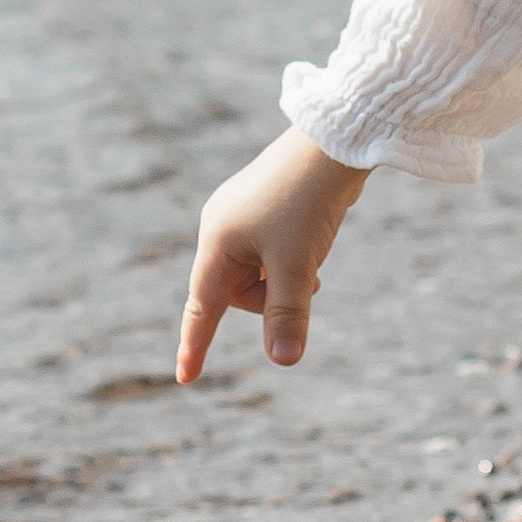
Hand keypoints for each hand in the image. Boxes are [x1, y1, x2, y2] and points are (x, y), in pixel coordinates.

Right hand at [176, 129, 365, 378]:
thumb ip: (287, 314)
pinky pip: (273, 253)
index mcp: (217, 240)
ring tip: (313, 261)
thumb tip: (283, 361)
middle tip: (307, 280)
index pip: (203, 307)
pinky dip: (292, 262)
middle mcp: (222, 225)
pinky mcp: (267, 207)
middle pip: (238, 291)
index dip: (195, 346)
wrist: (335, 142)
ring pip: (260, 273)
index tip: (186, 379)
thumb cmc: (308, 201)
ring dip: (287, 279)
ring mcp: (244, 215)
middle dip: (272, 297)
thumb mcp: (297, 265)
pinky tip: (313, 246)